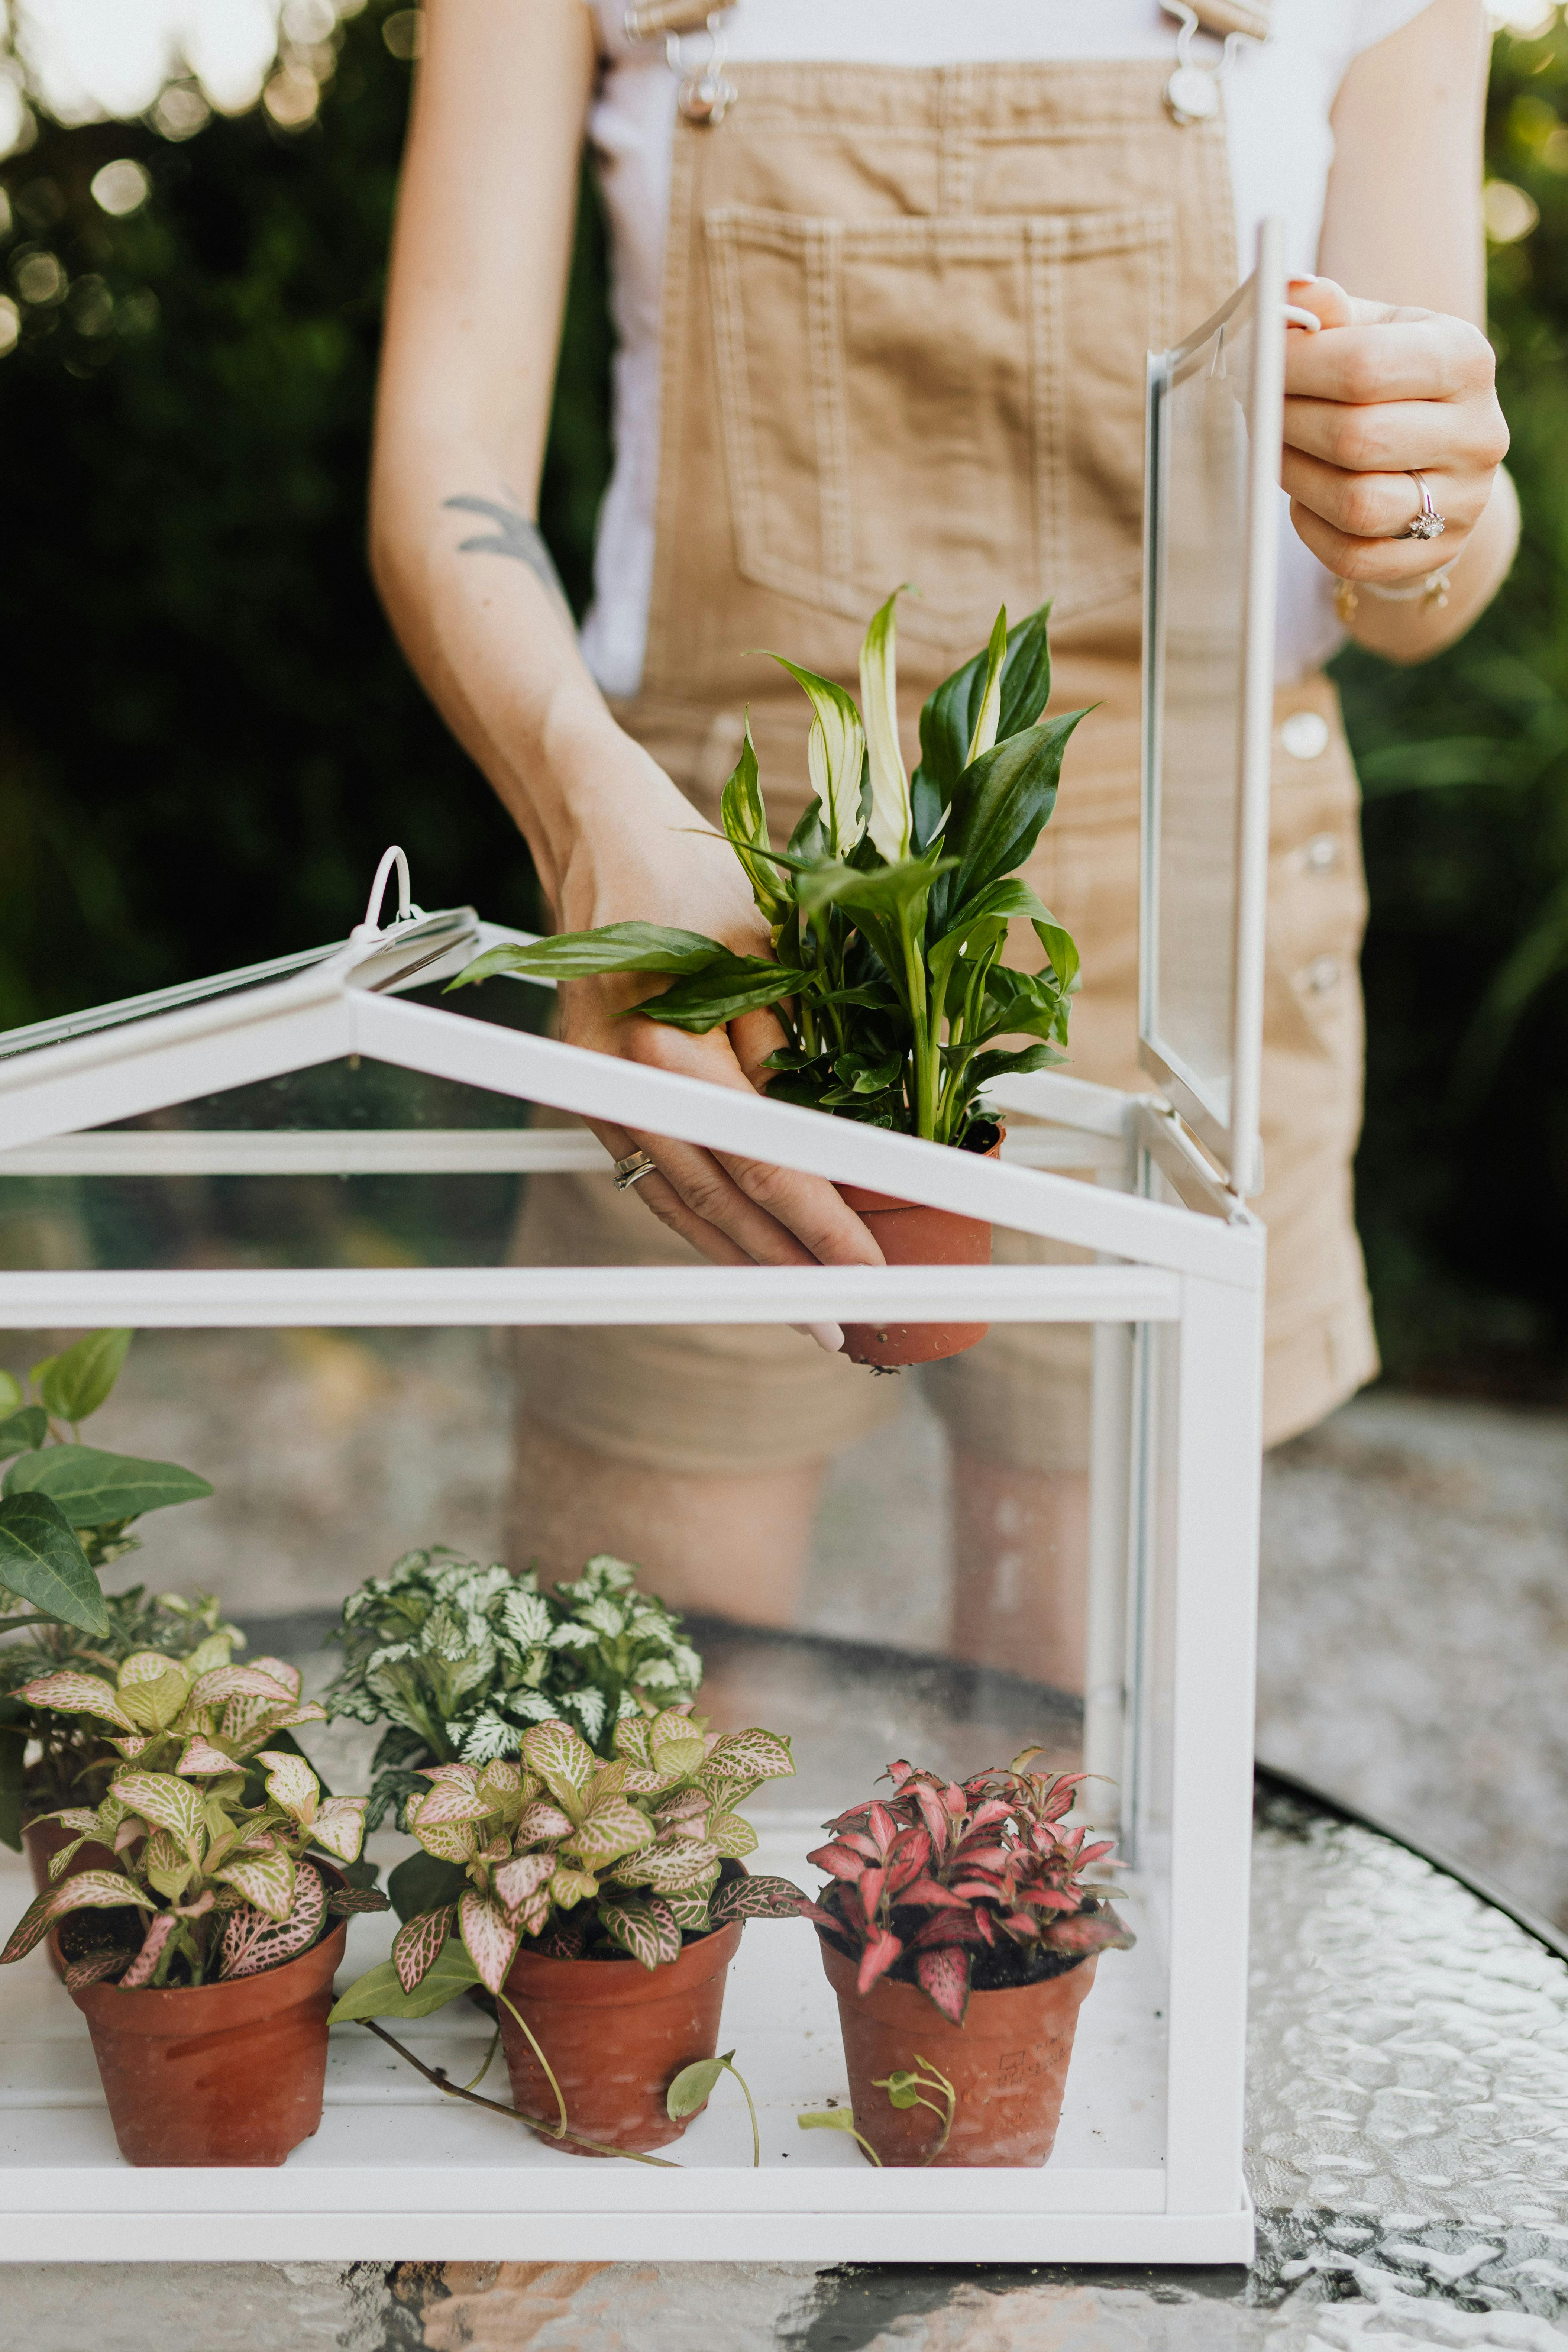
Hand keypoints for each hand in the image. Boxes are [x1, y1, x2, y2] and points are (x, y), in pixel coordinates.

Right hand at [552, 747, 882, 1312]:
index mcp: (667, 1046)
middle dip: (788, 1274)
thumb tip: (851, 1140)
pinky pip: (656, 1182)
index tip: (874, 1274)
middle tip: (850, 1325)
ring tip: (807, 1309)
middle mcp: (622, 1086)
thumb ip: (800, 1049)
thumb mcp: (771, 950)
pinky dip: (705, 1225)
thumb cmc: (692, 878)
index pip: (765, 1165)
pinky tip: (746, 1256)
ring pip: (681, 1208)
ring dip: (746, 1265)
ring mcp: (597, 1098)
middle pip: (720, 1206)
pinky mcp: (593, 1099)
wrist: (597, 838)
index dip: (824, 1229)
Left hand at [1281, 275, 1508, 586]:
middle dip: (1288, 425)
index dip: (1294, 368)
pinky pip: (1353, 556)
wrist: (1440, 454)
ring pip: (1356, 504)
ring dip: (1296, 478)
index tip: (1255, 364)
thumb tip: (1287, 291)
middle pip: (1355, 439)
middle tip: (1256, 409)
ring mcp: (1464, 500)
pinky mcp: (1438, 553)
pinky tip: (1304, 497)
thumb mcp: (1371, 330)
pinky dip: (1312, 528)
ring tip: (1276, 450)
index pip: (1364, 366)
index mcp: (1465, 358)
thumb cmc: (1391, 381)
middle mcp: (1478, 431)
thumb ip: (1328, 311)